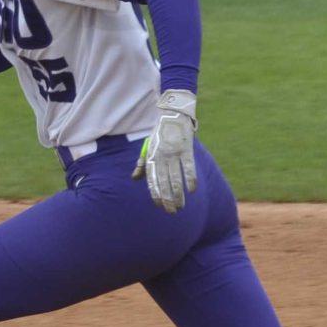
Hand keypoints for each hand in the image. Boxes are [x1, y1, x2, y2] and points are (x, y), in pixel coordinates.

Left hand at [133, 90, 197, 212]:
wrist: (173, 114)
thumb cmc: (160, 134)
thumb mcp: (148, 147)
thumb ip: (142, 164)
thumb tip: (134, 179)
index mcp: (152, 157)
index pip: (152, 180)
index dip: (156, 194)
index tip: (159, 206)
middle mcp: (162, 157)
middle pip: (164, 183)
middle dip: (167, 199)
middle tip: (172, 212)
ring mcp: (174, 153)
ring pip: (176, 178)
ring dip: (179, 194)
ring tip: (181, 207)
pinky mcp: (186, 149)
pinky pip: (189, 167)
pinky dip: (191, 179)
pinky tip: (193, 190)